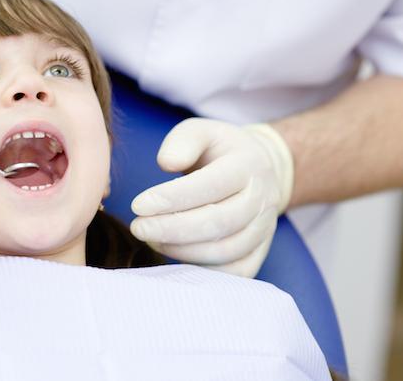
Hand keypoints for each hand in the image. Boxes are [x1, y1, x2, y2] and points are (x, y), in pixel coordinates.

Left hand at [129, 118, 293, 276]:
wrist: (259, 169)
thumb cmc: (218, 150)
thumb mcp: (201, 131)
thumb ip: (182, 142)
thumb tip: (166, 163)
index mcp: (247, 165)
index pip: (210, 185)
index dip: (172, 198)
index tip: (137, 205)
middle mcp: (262, 198)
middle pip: (218, 223)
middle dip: (172, 229)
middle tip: (138, 228)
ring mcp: (264, 228)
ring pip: (225, 251)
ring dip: (183, 250)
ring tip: (152, 240)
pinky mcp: (260, 251)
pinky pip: (235, 271)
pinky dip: (204, 271)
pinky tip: (175, 257)